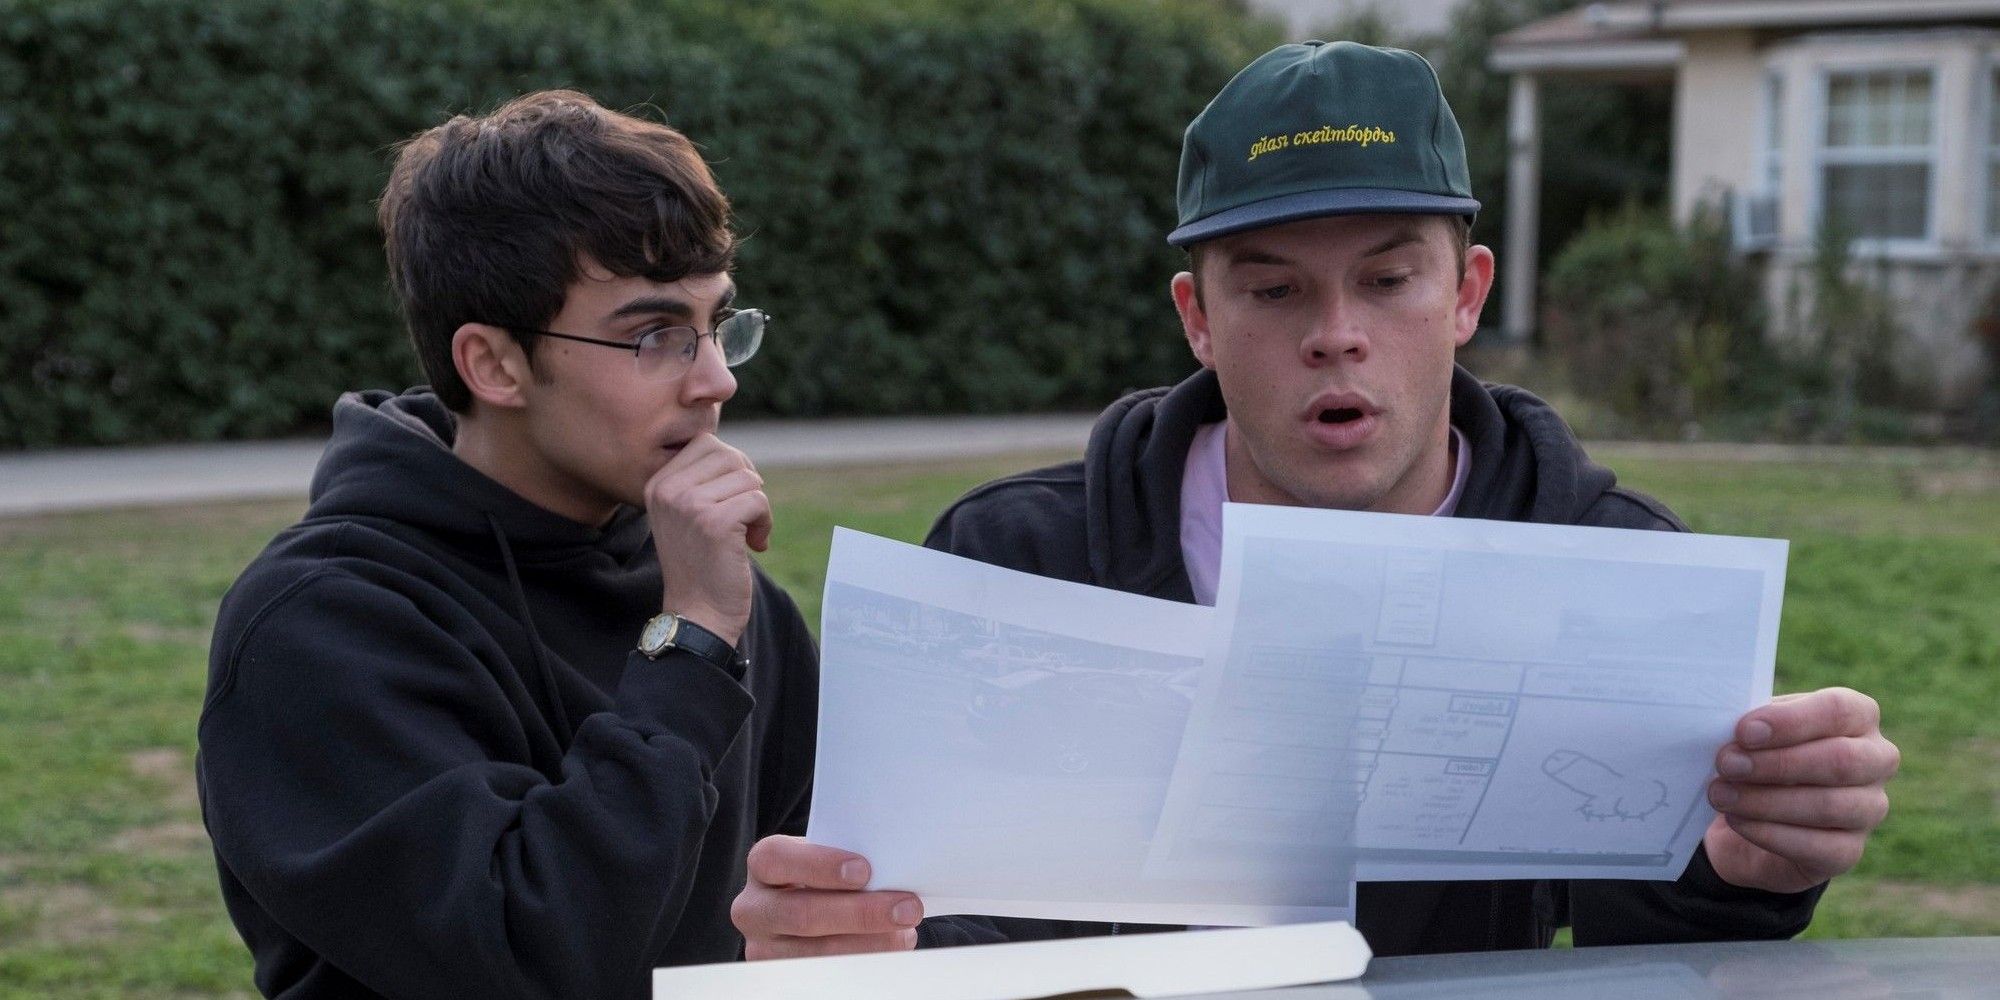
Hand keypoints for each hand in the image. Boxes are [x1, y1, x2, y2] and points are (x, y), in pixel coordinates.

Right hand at [644, 434, 771, 643]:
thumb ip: (701, 480)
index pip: (706, 443)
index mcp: (657, 484)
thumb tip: (736, 455)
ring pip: (748, 478)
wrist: (697, 615)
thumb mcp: (686, 515)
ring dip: (758, 507)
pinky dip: (765, 522)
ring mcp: (689, 504)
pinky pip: (758, 500)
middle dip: (747, 483)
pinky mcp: (714, 522)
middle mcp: (668, 490)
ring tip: (746, 534)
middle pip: (729, 455)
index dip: (732, 468)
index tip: (732, 500)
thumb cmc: (701, 564)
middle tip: (745, 515)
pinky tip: (755, 545)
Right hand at [731, 836, 922, 959]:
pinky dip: (861, 962)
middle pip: (801, 914)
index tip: (865, 871)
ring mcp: (763, 947)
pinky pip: (822, 974)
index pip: (777, 859)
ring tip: (904, 933)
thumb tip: (894, 871)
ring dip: (868, 944)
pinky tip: (889, 950)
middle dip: (860, 913)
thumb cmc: (825, 875)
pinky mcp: (780, 974)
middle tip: (906, 908)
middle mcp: (754, 908)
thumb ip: (847, 860)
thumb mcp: (827, 857)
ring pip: (814, 952)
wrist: (812, 905)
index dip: (820, 865)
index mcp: (763, 864)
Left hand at [1704, 687, 1898, 893]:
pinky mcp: (1849, 852)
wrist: (1749, 816)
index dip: (1791, 721)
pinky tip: (1736, 820)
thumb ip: (1751, 726)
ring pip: (1829, 805)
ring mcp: (1869, 809)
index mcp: (1857, 717)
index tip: (1744, 731)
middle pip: (1841, 760)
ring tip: (1721, 794)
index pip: (1839, 710)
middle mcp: (1876, 761)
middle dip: (1777, 763)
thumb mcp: (1754, 731)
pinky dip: (1769, 833)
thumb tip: (1732, 729)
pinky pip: (1817, 846)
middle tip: (1726, 764)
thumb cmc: (1757, 754)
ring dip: (1765, 800)